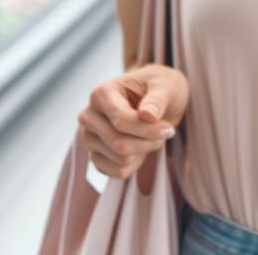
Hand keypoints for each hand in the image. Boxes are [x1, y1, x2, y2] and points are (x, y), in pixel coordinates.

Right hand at [77, 63, 189, 178]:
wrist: (158, 97)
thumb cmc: (160, 86)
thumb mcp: (166, 85)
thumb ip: (157, 99)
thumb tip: (147, 115)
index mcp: (101, 93)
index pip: (121, 122)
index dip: (147, 130)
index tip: (168, 128)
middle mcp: (89, 116)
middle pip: (118, 143)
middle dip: (148, 141)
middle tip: (166, 131)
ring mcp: (89, 137)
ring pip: (119, 160)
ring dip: (144, 151)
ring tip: (153, 135)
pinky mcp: (96, 155)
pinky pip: (116, 172)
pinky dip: (136, 164)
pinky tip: (143, 146)